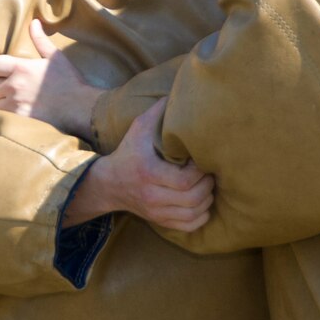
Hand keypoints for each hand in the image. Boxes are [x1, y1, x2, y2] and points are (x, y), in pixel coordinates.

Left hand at [0, 19, 101, 139]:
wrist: (79, 108)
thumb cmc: (69, 80)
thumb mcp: (55, 56)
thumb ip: (40, 40)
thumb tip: (34, 22)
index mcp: (20, 68)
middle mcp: (13, 86)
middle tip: (4, 87)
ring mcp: (14, 105)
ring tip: (10, 101)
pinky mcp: (18, 120)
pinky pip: (1, 116)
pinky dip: (4, 114)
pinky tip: (15, 111)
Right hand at [64, 100, 213, 232]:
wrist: (109, 183)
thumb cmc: (128, 152)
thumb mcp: (138, 128)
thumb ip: (158, 112)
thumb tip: (180, 93)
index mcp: (149, 172)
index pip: (186, 180)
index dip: (201, 171)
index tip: (202, 160)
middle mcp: (152, 195)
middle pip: (193, 198)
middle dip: (208, 185)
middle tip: (211, 172)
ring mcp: (156, 211)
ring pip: (194, 213)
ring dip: (207, 199)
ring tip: (207, 185)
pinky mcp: (159, 221)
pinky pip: (189, 226)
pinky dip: (201, 216)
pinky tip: (202, 202)